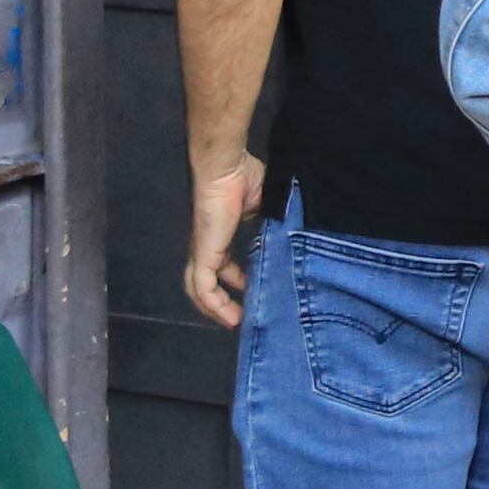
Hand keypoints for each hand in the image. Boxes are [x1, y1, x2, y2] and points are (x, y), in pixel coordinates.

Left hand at [183, 155, 266, 328]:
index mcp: (222, 233)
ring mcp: (203, 250)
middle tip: (244, 315)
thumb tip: (288, 236)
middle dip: (224, 299)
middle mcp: (209, 244)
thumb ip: (270, 223)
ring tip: (236, 322)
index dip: (236, 278)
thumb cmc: (244, 178)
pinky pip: (202, 287)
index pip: (224, 262)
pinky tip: (229, 316)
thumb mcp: (265, 205)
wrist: (226, 167)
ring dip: (216, 308)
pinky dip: (213, 304)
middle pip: (209, 280)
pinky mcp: (203, 253)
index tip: (255, 288)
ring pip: (200, 288)